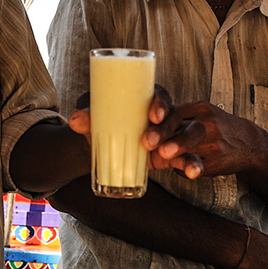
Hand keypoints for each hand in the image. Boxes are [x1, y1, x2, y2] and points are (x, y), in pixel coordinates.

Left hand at [68, 87, 207, 177]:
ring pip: (187, 134)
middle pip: (174, 116)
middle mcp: (162, 114)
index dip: (160, 103)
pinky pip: (189, 157)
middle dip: (165, 129)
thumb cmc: (97, 121)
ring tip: (165, 155)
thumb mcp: (92, 116)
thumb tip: (75, 120)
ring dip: (181, 144)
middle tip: (148, 142)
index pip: (159, 95)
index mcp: (145, 97)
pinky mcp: (173, 155)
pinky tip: (192, 173)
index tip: (153, 115)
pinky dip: (192, 165)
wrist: (98, 145)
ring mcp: (170, 135)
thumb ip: (86, 116)